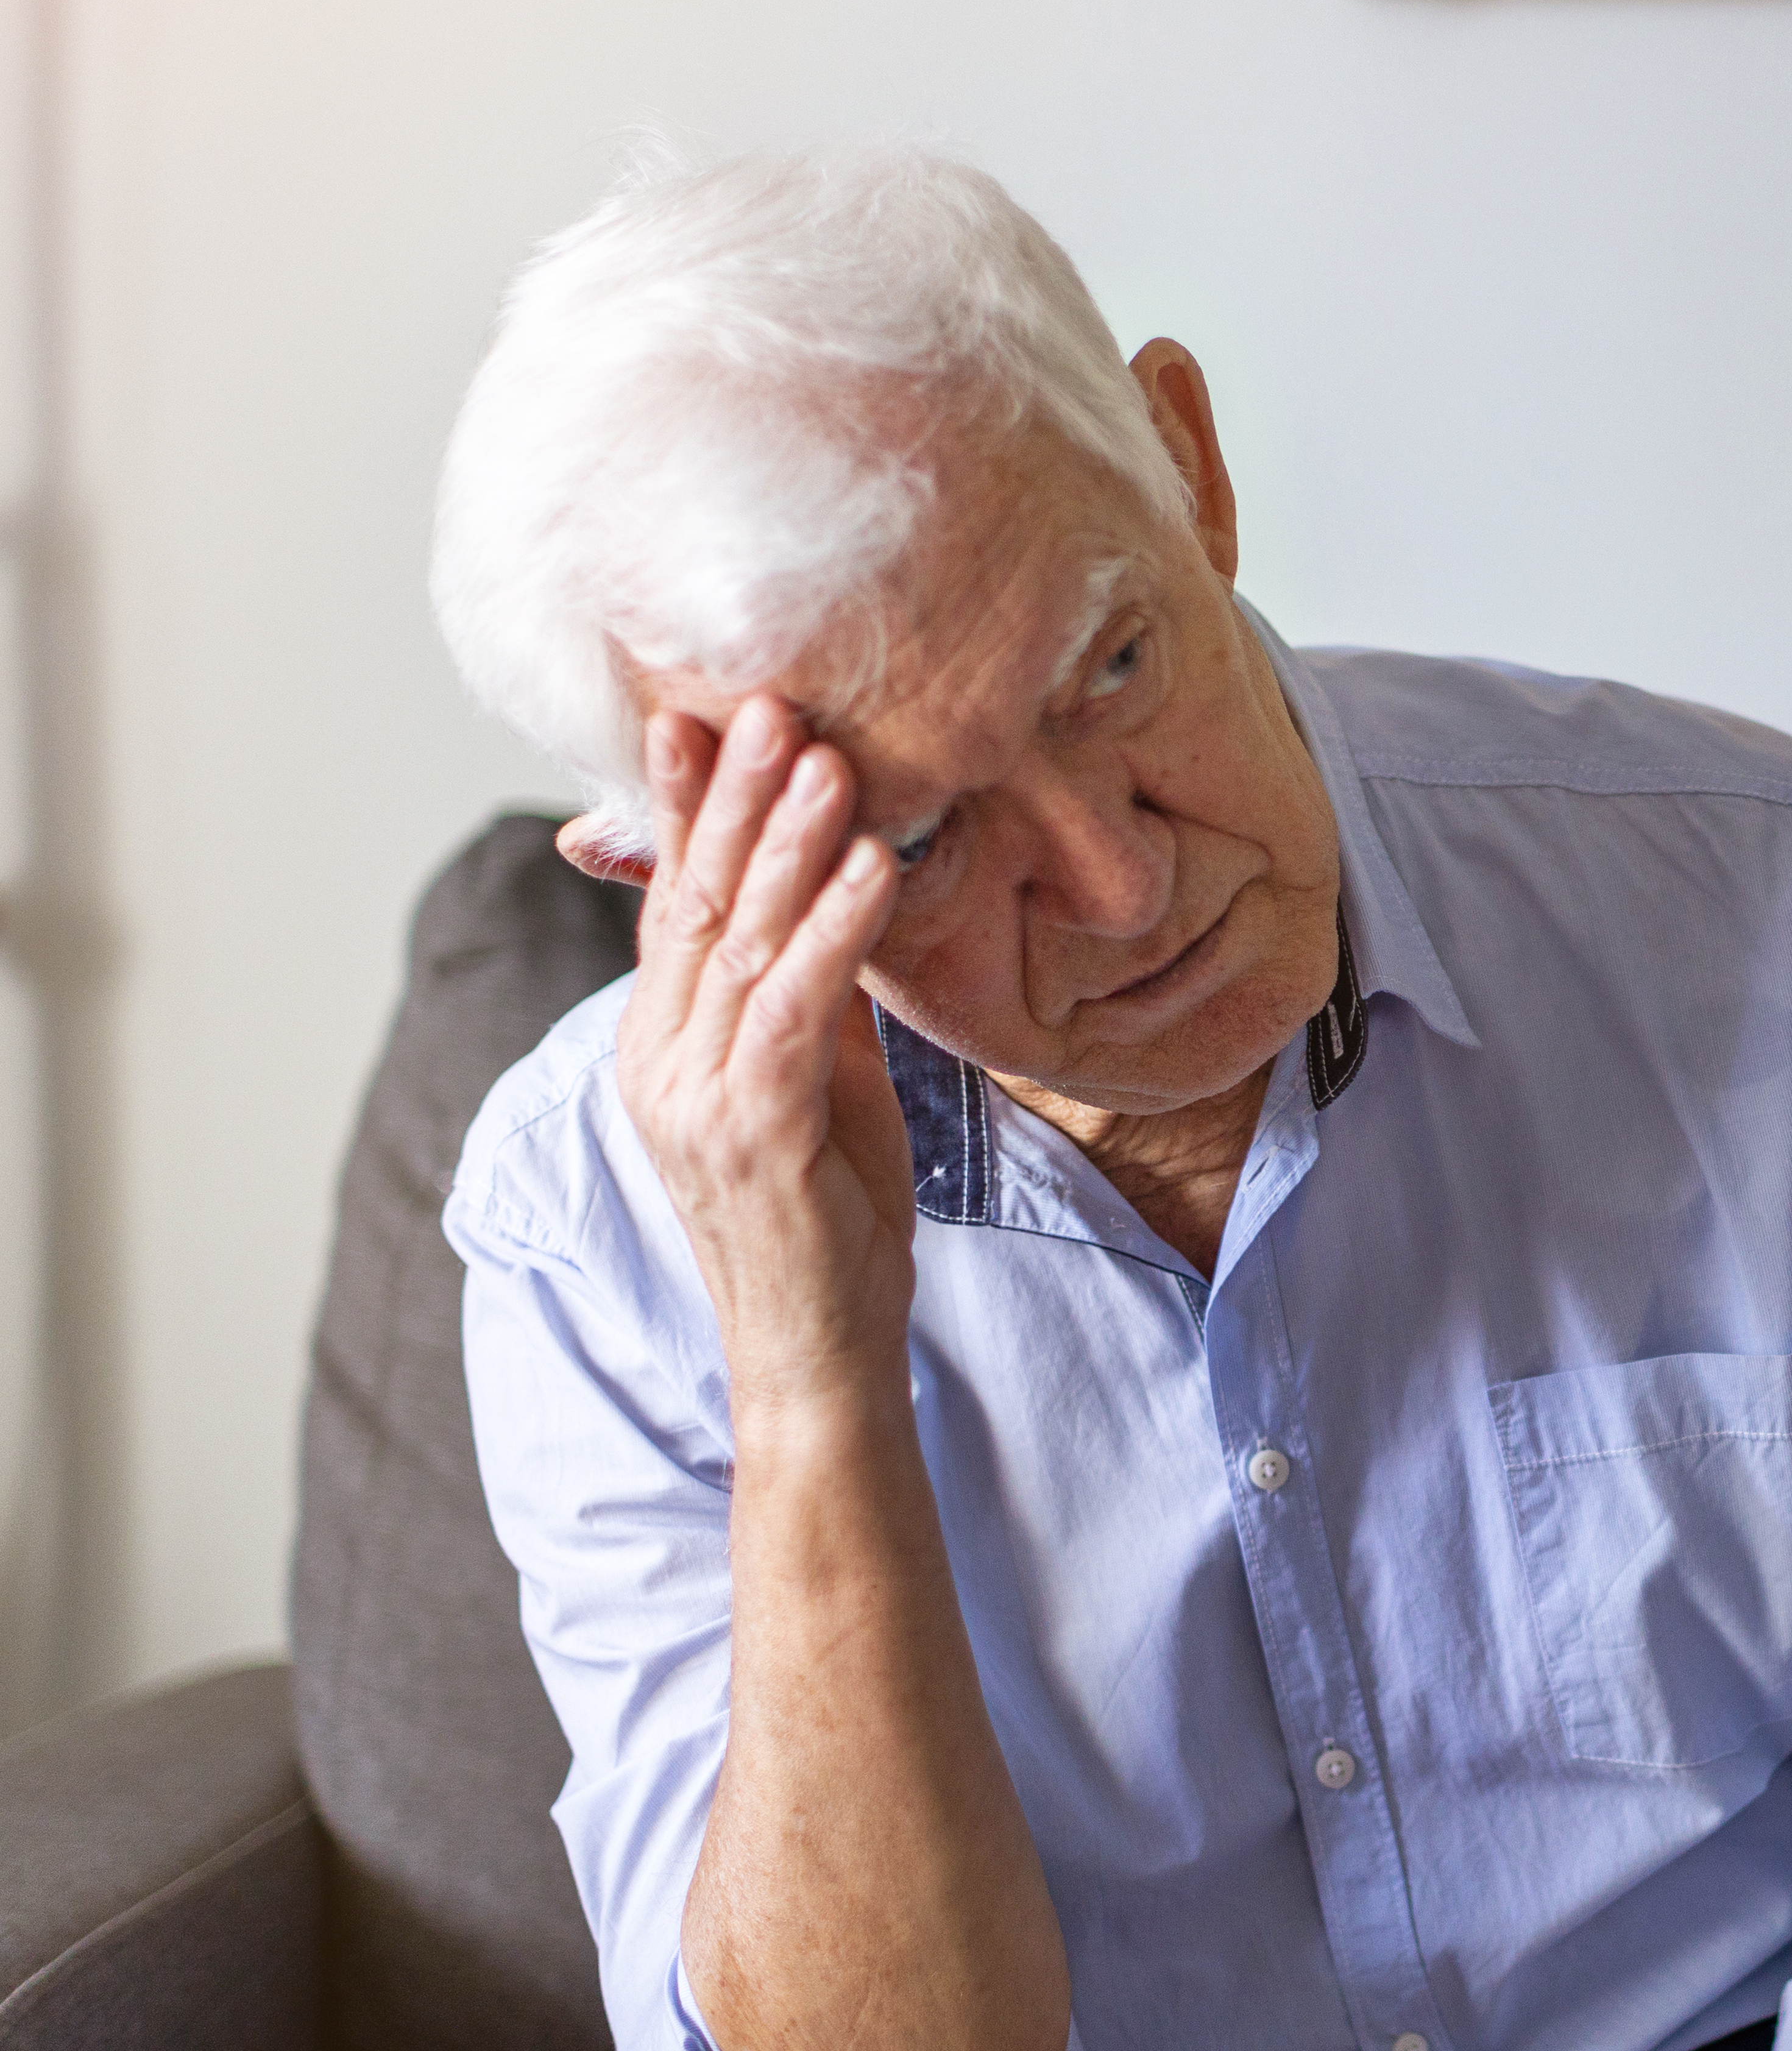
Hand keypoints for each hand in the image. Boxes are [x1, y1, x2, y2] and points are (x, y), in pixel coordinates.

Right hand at [603, 696, 916, 1405]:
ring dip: (789, 844)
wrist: (821, 1349)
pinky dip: (833, 934)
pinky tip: (872, 869)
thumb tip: (840, 899)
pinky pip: (792, 1010)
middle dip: (733, 797)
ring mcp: (693, 1097)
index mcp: (664, 1043)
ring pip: (739, 943)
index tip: (705, 716)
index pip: (674, 903)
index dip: (688, 808)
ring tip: (828, 759)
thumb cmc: (830, 1217)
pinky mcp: (750, 1132)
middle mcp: (660, 1060)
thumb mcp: (821, 1082)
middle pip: (697, 902)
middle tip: (769, 701)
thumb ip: (812, 995)